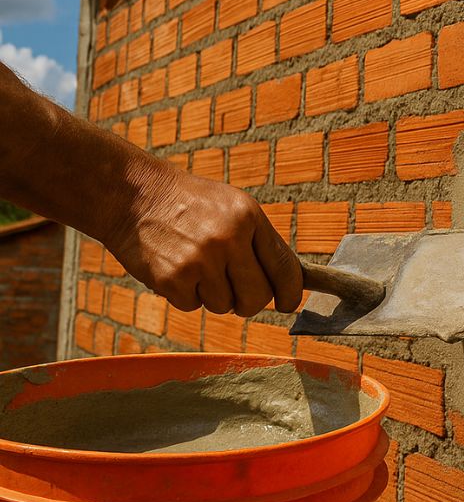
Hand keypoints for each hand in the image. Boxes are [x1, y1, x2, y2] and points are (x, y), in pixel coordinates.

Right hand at [108, 165, 302, 315]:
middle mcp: (228, 238)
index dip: (291, 291)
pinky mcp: (172, 279)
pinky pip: (193, 306)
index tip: (289, 303)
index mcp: (248, 217)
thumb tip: (286, 282)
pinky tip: (177, 269)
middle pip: (258, 296)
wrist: (134, 195)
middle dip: (250, 302)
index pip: (284, 265)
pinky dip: (186, 294)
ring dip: (213, 295)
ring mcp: (200, 260)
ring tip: (197, 266)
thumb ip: (258, 241)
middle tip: (238, 293)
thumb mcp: (232, 206)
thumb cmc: (189, 204)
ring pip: (225, 305)